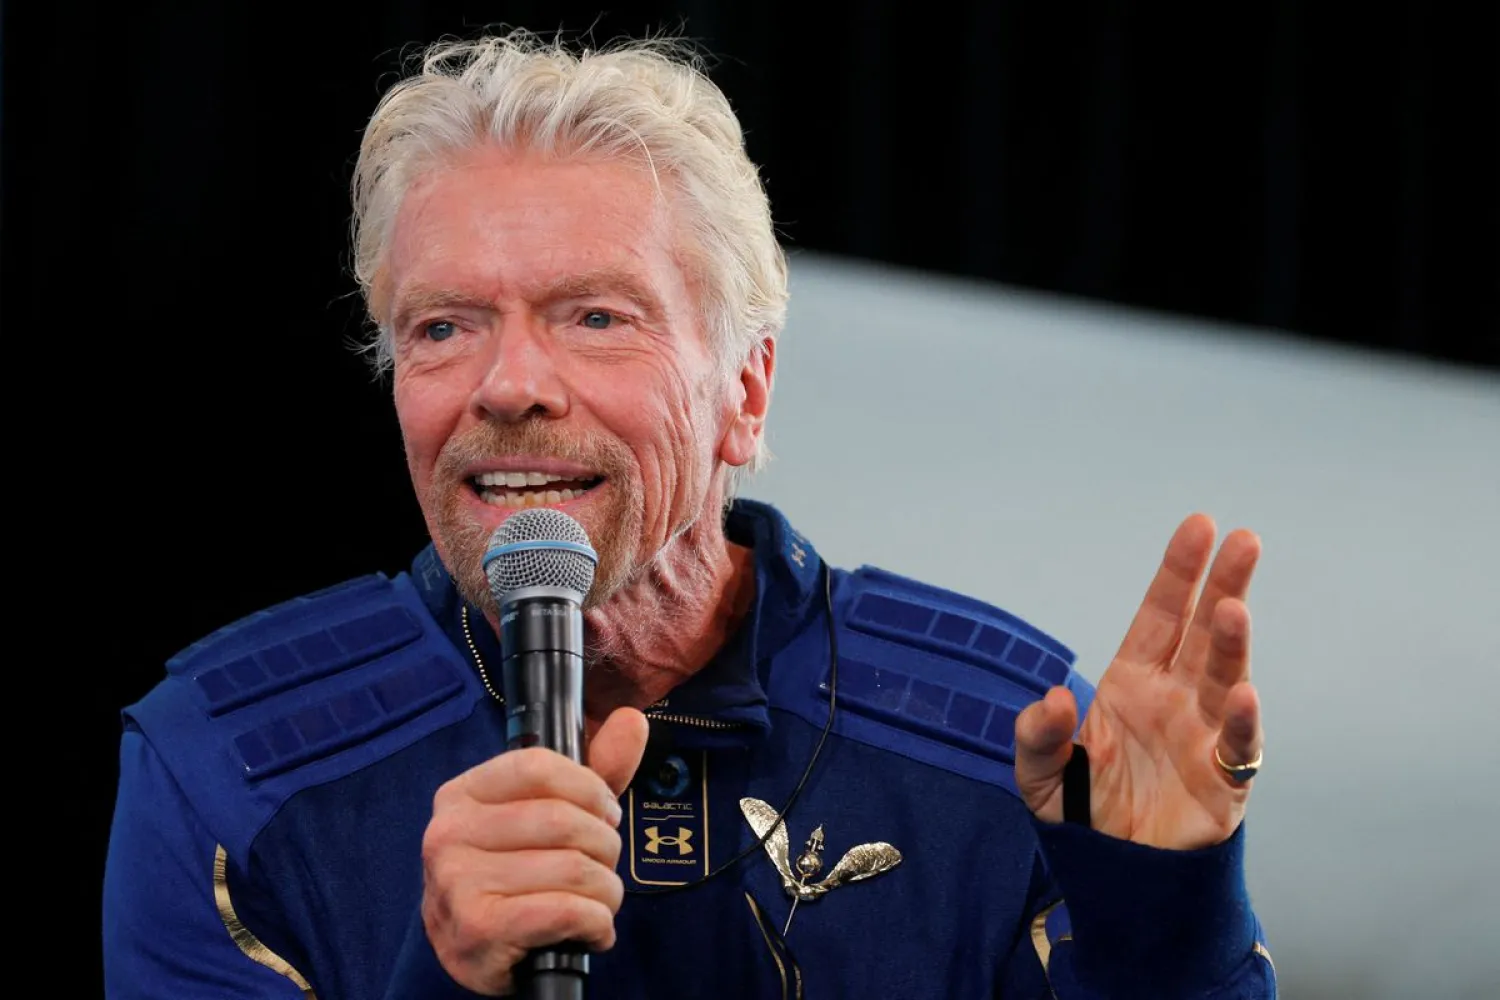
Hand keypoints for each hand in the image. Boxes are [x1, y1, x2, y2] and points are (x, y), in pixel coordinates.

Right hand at [420, 707, 648, 994]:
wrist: (472, 952)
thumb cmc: (513, 876)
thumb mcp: (549, 816)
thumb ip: (594, 770)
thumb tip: (631, 720)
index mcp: (462, 794)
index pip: (539, 767)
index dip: (590, 789)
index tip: (605, 813)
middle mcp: (449, 833)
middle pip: (563, 820)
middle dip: (605, 847)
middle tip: (603, 866)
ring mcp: (458, 882)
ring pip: (573, 869)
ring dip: (606, 891)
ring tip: (598, 902)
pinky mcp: (478, 928)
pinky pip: (567, 910)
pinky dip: (597, 923)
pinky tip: (591, 930)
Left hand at [1014, 514, 1262, 849]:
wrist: (1115, 875)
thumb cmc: (1083, 813)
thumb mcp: (1038, 774)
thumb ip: (1037, 735)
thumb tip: (1055, 697)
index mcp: (1133, 682)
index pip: (1161, 616)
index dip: (1179, 573)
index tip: (1199, 525)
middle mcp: (1176, 700)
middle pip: (1204, 633)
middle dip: (1223, 586)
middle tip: (1245, 541)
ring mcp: (1204, 737)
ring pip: (1226, 680)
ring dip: (1230, 645)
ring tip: (1233, 607)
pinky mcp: (1224, 783)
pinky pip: (1239, 748)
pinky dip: (1244, 723)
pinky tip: (1244, 695)